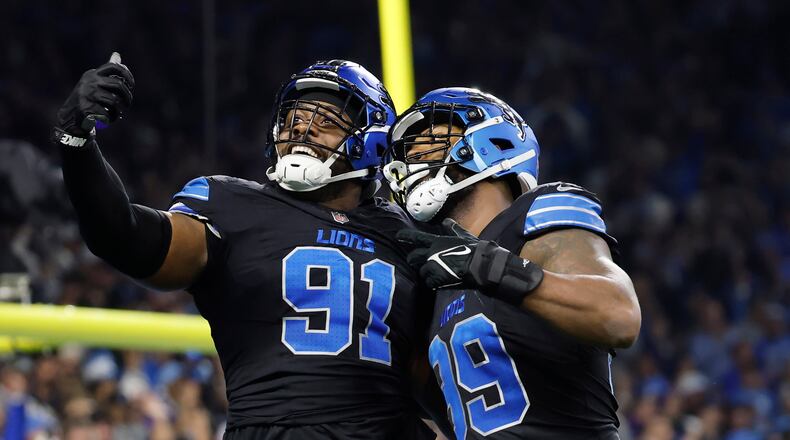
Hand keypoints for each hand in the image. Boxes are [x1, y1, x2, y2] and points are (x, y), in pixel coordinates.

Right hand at [55, 52, 134, 141]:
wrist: (69, 116)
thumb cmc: (88, 98)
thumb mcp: (96, 82)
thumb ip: (107, 70)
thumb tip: (116, 54)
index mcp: (93, 74)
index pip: (114, 67)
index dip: (127, 75)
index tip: (131, 85)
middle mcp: (89, 82)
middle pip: (118, 85)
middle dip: (127, 97)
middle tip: (127, 104)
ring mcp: (86, 94)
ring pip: (114, 101)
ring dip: (118, 110)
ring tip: (116, 113)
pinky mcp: (85, 108)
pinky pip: (107, 114)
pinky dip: (111, 119)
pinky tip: (108, 119)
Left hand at [397, 218, 543, 302]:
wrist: (481, 266)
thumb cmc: (475, 250)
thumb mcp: (463, 236)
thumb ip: (453, 229)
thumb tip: (446, 221)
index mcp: (437, 242)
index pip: (416, 237)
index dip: (406, 236)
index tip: (398, 236)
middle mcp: (431, 254)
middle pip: (412, 257)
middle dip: (413, 260)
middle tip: (416, 262)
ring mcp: (433, 267)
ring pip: (421, 272)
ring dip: (426, 273)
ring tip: (436, 273)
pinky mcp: (437, 280)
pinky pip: (429, 283)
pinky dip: (433, 283)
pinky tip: (440, 282)